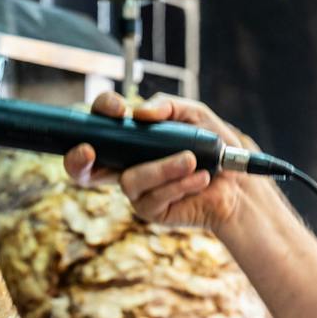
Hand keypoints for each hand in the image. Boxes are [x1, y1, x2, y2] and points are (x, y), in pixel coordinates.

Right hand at [64, 92, 257, 232]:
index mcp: (130, 141)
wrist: (238, 183)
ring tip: (192, 160)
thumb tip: (140, 112)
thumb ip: (168, 105)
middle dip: (78, 160)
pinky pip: (154, 197)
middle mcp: (125, 166)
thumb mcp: (194, 115)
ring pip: (130, 180)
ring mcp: (136, 191)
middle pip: (84, 169)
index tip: (119, 110)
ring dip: (161, 168)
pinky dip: (179, 184)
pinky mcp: (150, 211)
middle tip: (88, 150)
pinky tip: (201, 177)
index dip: (99, 115)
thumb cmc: (213, 147)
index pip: (100, 126)